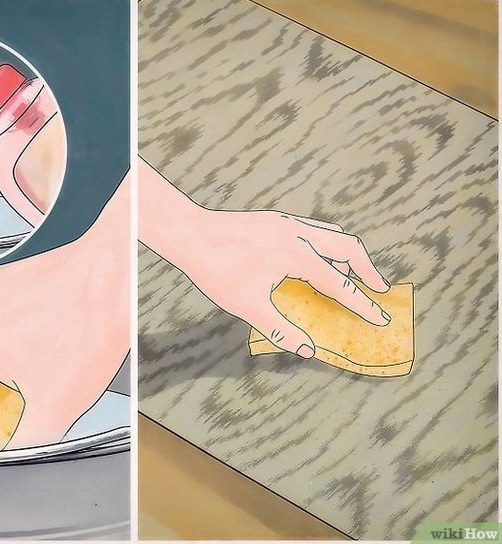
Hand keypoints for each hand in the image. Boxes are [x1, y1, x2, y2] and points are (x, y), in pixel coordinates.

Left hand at [138, 158, 389, 358]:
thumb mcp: (247, 306)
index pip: (340, 283)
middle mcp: (298, 233)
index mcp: (296, 255)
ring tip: (352, 275)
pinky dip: (328, 244)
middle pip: (348, 247)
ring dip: (348, 254)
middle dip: (367, 269)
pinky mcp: (276, 220)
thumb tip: (308, 350)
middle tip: (378, 289)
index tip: (381, 317)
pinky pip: (314, 229)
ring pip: (332, 234)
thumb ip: (281, 329)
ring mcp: (287, 223)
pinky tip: (318, 258)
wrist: (189, 233)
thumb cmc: (215, 270)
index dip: (362, 303)